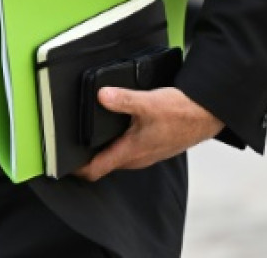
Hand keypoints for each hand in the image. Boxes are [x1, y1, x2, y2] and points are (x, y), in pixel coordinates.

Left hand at [72, 87, 223, 182]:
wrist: (207, 115)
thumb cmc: (182, 113)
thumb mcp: (150, 103)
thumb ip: (124, 100)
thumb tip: (101, 95)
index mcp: (130, 152)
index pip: (95, 170)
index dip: (74, 168)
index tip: (58, 159)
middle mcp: (135, 157)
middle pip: (102, 162)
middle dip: (84, 154)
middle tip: (67, 138)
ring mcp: (144, 152)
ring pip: (115, 154)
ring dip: (101, 145)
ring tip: (87, 128)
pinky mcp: (151, 144)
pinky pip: (127, 146)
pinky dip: (117, 138)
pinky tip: (116, 121)